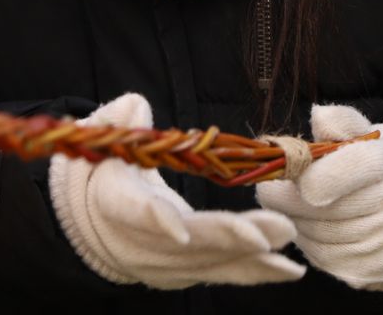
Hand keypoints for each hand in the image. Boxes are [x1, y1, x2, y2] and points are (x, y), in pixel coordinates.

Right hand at [49, 93, 305, 288]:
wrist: (94, 222)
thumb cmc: (104, 170)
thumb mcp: (100, 140)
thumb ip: (118, 120)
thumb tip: (137, 107)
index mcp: (113, 201)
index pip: (131, 212)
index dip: (154, 220)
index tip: (181, 230)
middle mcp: (137, 241)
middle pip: (184, 243)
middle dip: (224, 238)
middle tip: (264, 234)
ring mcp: (162, 264)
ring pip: (209, 262)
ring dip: (250, 253)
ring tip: (286, 237)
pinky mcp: (184, 275)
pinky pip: (221, 274)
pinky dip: (256, 271)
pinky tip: (289, 269)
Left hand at [256, 105, 382, 290]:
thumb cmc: (375, 165)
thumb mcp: (366, 134)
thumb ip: (342, 121)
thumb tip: (320, 116)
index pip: (350, 168)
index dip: (315, 172)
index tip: (294, 172)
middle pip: (318, 205)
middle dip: (290, 194)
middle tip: (284, 184)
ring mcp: (378, 243)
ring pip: (310, 230)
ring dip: (293, 216)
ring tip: (299, 202)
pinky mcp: (362, 269)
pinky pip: (317, 254)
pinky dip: (305, 238)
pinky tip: (312, 223)